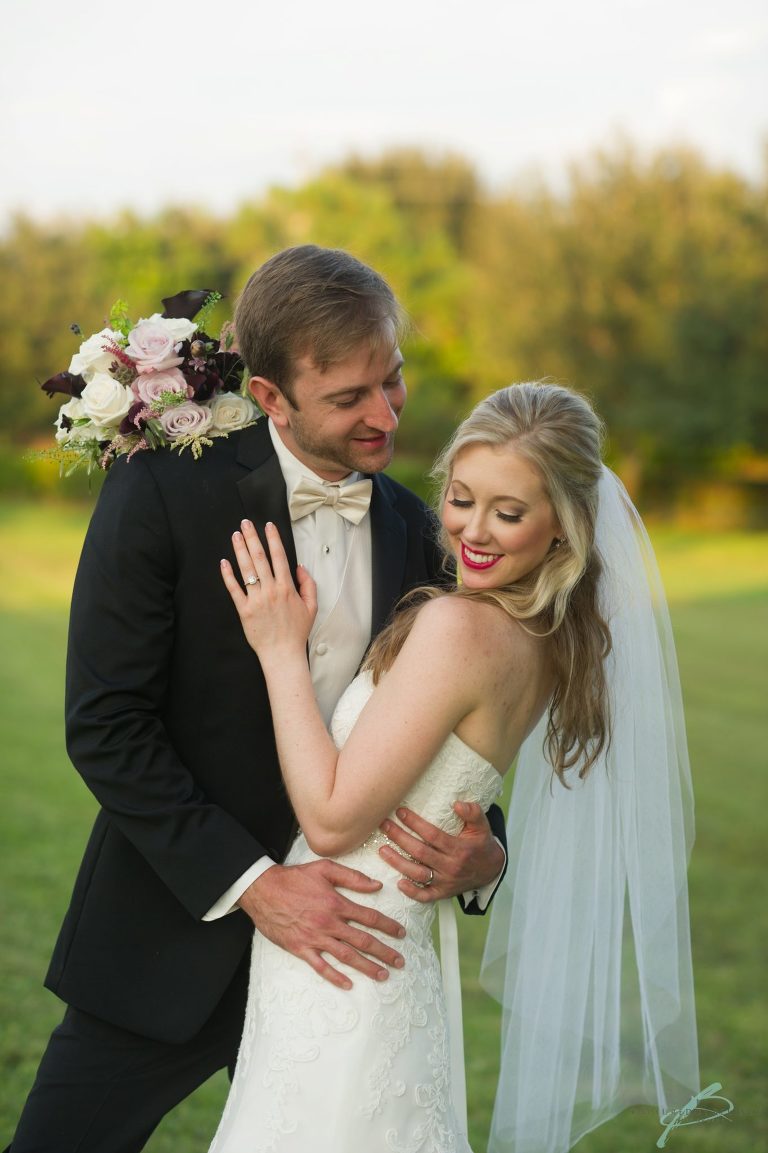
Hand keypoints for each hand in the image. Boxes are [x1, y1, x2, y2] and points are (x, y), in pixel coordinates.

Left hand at [220, 520, 316, 659]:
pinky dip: (228, 576)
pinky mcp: (244, 610)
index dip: (273, 539)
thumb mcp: (311, 606)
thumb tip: (300, 567)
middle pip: (260, 558)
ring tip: (235, 536)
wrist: (282, 653)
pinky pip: (234, 589)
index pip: (279, 557)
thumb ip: (308, 584)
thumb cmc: (297, 631)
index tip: (268, 526)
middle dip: (252, 538)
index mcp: (287, 588)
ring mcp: (256, 600)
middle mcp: (271, 590)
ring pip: (247, 570)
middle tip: (246, 523)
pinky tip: (224, 563)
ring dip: (240, 550)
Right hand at [238, 859, 405, 989]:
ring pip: (346, 956)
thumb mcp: (324, 869)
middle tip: (399, 961)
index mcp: (337, 903)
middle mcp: (329, 923)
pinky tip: (348, 984)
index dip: (388, 926)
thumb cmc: (294, 878)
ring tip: (383, 975)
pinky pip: (321, 967)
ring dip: (367, 967)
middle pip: (363, 940)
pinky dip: (335, 977)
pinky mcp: (301, 949)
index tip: (401, 933)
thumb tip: (376, 885)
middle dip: (384, 952)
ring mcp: (315, 938)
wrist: (263, 890)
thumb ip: (352, 877)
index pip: (370, 917)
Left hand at [378, 802, 505, 902]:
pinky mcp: (443, 893)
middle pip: (421, 852)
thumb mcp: (482, 826)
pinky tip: (399, 883)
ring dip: (398, 862)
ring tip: (382, 849)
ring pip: (418, 873)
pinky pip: (426, 896)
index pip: (433, 835)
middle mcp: (451, 866)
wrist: (491, 869)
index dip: (415, 823)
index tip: (400, 812)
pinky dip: (412, 892)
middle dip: (400, 838)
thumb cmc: (481, 844)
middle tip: (384, 825)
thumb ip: (473, 812)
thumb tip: (457, 804)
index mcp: (459, 849)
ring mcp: (446, 882)